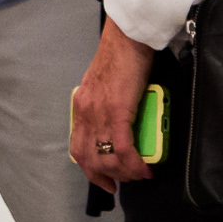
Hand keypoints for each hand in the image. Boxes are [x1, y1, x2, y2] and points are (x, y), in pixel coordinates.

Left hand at [70, 23, 157, 187]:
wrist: (126, 39)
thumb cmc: (121, 60)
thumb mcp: (104, 88)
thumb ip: (105, 108)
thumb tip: (119, 128)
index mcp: (81, 106)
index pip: (77, 147)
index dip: (91, 170)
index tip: (105, 182)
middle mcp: (85, 111)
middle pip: (88, 158)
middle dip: (108, 177)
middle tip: (126, 182)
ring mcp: (99, 112)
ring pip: (105, 157)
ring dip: (124, 173)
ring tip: (139, 174)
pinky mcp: (117, 110)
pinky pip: (122, 147)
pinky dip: (134, 163)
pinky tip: (144, 169)